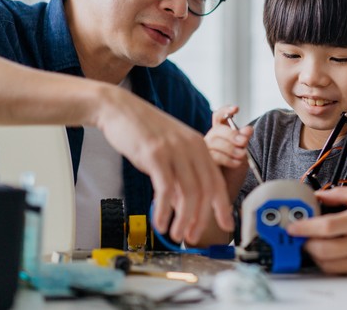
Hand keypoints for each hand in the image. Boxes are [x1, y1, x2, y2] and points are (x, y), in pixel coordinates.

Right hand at [94, 85, 233, 243]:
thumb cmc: (144, 131)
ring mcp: (174, 150)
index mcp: (199, 146)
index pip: (217, 181)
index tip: (227, 224)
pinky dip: (164, 210)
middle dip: (202, 219)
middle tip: (193, 237)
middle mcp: (191, 147)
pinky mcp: (155, 154)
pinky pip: (165, 189)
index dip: (222, 206)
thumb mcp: (170, 149)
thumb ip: (181, 173)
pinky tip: (160, 222)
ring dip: (184, 219)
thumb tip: (185, 204)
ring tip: (177, 235)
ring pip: (188, 193)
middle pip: (205, 190)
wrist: (120, 109)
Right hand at [205, 106, 252, 167]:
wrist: (229, 189)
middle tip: (244, 142)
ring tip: (242, 156)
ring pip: (214, 141)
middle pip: (217, 129)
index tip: (236, 109)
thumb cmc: (234, 171)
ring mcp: (203, 151)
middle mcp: (210, 140)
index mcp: (219, 134)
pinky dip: (227, 158)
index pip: (219, 117)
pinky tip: (236, 163)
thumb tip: (248, 129)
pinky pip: (213, 155)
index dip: (226, 110)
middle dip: (232, 134)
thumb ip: (243, 140)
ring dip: (231, 148)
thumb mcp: (243, 152)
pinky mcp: (202, 163)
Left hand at [286, 187, 346, 275]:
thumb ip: (339, 194)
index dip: (305, 228)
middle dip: (305, 244)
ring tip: (311, 244)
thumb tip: (317, 195)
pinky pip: (341, 272)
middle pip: (324, 250)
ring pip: (330, 265)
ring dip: (315, 256)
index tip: (292, 227)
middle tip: (299, 237)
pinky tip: (327, 253)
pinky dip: (329, 264)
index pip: (327, 227)